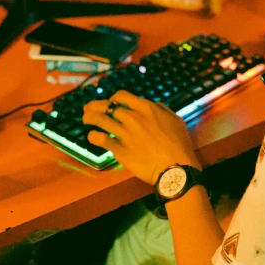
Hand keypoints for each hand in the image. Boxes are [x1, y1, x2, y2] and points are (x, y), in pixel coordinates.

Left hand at [82, 90, 200, 184]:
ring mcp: (124, 133)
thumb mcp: (175, 120)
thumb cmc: (179, 145)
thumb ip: (161, 109)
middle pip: (106, 106)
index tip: (110, 103)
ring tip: (85, 119)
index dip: (112, 98)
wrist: (175, 168)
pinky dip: (93, 136)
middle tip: (88, 109)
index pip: (121, 96)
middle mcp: (132, 118)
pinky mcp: (119, 150)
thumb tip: (152, 105)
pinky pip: (100, 139)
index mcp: (145, 108)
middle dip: (95, 106)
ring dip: (89, 118)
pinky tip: (92, 137)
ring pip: (99, 120)